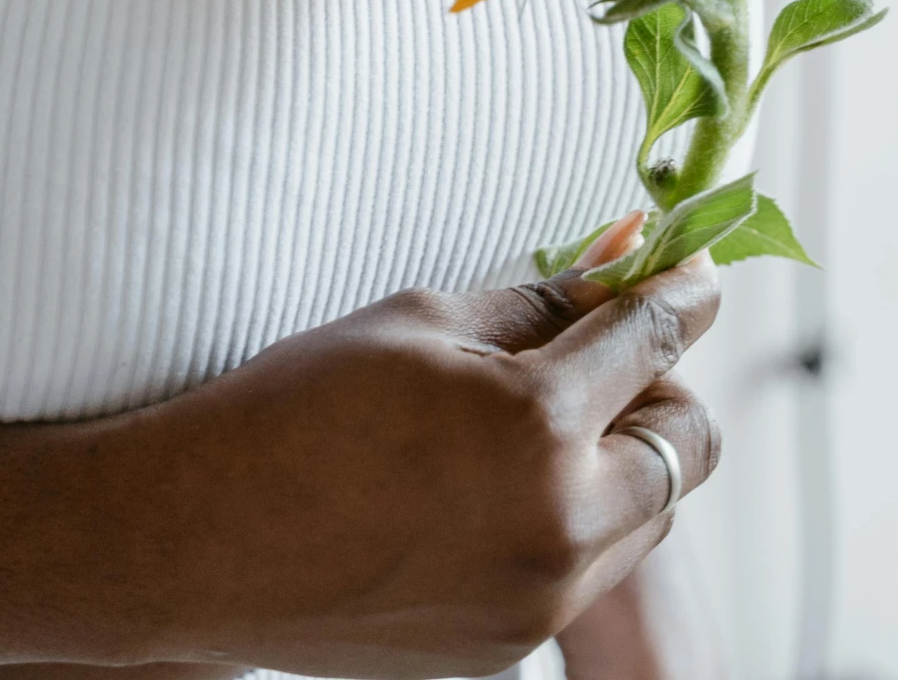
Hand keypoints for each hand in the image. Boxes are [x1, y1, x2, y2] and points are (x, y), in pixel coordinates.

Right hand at [140, 222, 720, 679]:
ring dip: (623, 458)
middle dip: (663, 385)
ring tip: (537, 418)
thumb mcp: (423, 319)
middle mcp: (559, 525)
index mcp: (536, 424)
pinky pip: (584, 570)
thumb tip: (621, 257)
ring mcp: (539, 602)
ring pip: (648, 516)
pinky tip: (485, 485)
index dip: (681, 292)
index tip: (692, 268)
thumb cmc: (298, 404)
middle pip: (690, 445)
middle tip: (608, 349)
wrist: (204, 537)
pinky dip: (568, 518)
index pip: (653, 340)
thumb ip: (540, 299)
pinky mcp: (508, 646)